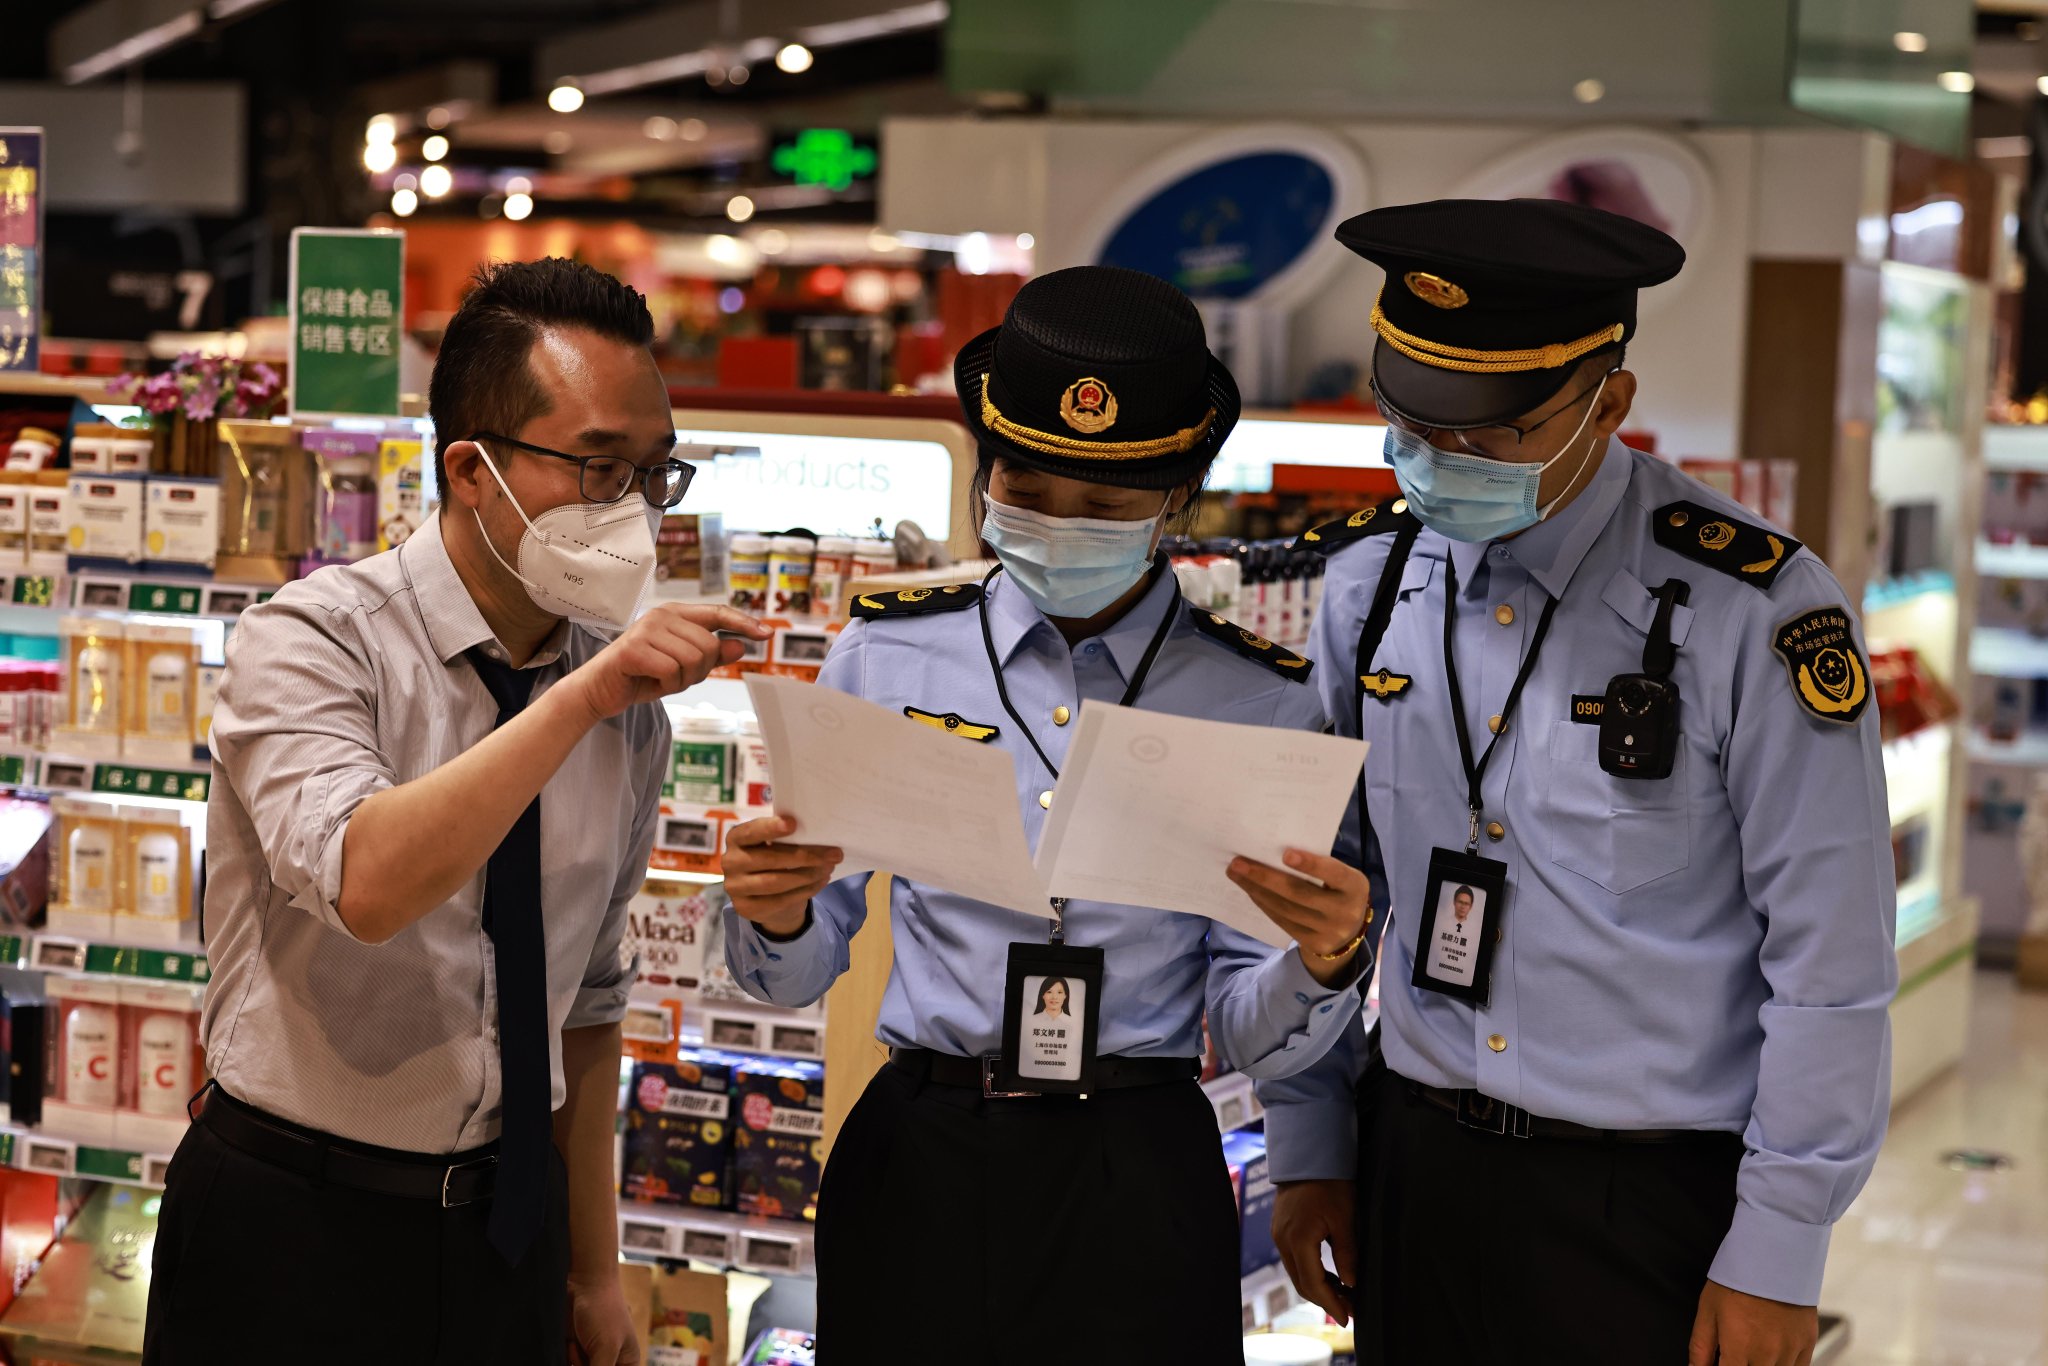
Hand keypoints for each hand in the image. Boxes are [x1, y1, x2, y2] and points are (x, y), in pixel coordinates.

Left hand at [566, 1268, 642, 1365]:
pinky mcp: (572, 1352)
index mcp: (626, 1364)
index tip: (595, 1361)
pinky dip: (566, 1357)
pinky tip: (570, 1342)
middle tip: (587, 1349)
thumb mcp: (606, 1348)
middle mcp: (608, 1362)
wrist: (582, 1283)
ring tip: (578, 1342)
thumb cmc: (603, 1311)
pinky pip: (565, 1365)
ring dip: (574, 1363)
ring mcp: (588, 1357)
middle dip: (584, 1365)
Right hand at [568, 603, 769, 722]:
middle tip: (674, 677)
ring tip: (659, 679)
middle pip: (709, 646)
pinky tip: (649, 682)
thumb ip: (711, 655)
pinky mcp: (634, 649)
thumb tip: (741, 646)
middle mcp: (662, 615)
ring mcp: (647, 629)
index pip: (718, 613)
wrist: (598, 690)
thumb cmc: (641, 676)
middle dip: (699, 671)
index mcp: (675, 614)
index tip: (767, 634)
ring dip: (681, 680)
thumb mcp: (683, 667)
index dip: (744, 623)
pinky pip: (672, 671)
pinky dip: (666, 686)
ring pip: (693, 660)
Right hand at [724, 816, 841, 937]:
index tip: (793, 824)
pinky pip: (779, 900)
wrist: (764, 896)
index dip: (770, 828)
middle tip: (833, 854)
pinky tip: (820, 882)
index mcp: (736, 838)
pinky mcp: (745, 908)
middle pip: (769, 859)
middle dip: (805, 856)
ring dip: (807, 875)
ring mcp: (734, 887)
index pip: (751, 832)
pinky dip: (805, 891)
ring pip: (775, 882)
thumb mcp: (775, 844)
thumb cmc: (773, 859)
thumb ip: (786, 838)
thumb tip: (819, 834)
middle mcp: (730, 861)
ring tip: (828, 869)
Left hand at [1228, 849, 1371, 985]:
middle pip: (1299, 893)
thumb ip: (1320, 867)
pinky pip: (1282, 921)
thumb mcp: (1340, 878)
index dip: (1311, 864)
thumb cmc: (1338, 891)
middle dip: (1265, 877)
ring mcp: (1330, 931)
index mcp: (1355, 886)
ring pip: (1285, 908)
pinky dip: (1264, 904)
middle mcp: (1346, 911)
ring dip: (1257, 890)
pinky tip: (1250, 891)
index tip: (1285, 854)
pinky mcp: (1314, 943)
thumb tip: (1274, 851)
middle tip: (1237, 863)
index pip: (1333, 873)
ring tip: (1236, 874)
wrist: (1348, 932)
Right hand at [1272, 1179, 1356, 1323]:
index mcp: (1299, 1240)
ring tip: (1344, 1296)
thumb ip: (1347, 1253)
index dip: (1331, 1303)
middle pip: (1302, 1283)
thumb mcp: (1345, 1218)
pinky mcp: (1281, 1230)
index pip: (1314, 1284)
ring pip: (1297, 1273)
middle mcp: (1283, 1241)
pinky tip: (1330, 1275)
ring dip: (1318, 1287)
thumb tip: (1351, 1284)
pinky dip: (1311, 1272)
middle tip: (1349, 1311)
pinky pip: (1294, 1260)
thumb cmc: (1330, 1183)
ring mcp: (1279, 1235)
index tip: (1346, 1318)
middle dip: (1325, 1300)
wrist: (1308, 1156)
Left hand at [1689, 1280, 1817, 1365]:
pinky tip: (1771, 1353)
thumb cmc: (1737, 1279)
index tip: (1723, 1361)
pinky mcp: (1807, 1344)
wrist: (1773, 1255)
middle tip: (1737, 1354)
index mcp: (1739, 1347)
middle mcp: (1767, 1354)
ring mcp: (1790, 1351)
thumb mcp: (1708, 1310)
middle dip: (1743, 1365)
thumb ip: (1701, 1347)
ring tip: (1752, 1349)